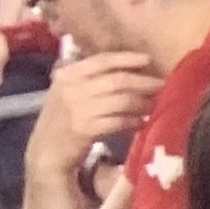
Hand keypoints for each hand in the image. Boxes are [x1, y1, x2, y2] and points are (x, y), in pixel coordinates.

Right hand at [33, 46, 158, 163]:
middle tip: (162, 84)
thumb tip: (125, 67)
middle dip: (144, 81)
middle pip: (117, 80)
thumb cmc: (62, 119)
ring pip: (121, 100)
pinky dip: (133, 121)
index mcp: (68, 75)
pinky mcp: (85, 129)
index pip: (101, 61)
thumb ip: (89, 78)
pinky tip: (142, 122)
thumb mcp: (68, 91)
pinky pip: (118, 121)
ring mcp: (78, 108)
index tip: (148, 59)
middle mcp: (72, 88)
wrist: (46, 150)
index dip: (127, 58)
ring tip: (155, 105)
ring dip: (143, 103)